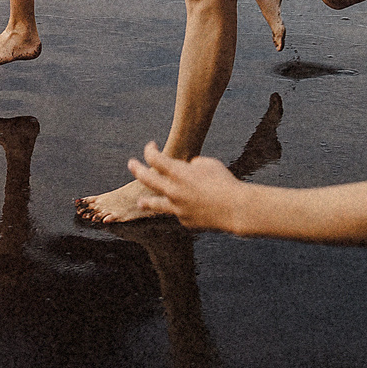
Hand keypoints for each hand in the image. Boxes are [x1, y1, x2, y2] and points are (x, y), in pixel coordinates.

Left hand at [127, 142, 244, 232]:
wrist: (235, 210)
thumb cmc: (224, 182)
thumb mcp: (208, 164)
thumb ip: (192, 165)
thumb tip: (187, 170)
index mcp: (178, 172)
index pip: (155, 158)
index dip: (150, 150)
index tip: (151, 146)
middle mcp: (173, 191)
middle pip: (147, 179)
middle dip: (136, 169)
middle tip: (131, 164)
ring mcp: (177, 208)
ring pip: (155, 204)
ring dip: (146, 201)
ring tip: (140, 202)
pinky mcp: (185, 221)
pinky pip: (181, 212)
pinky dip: (184, 208)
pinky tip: (196, 207)